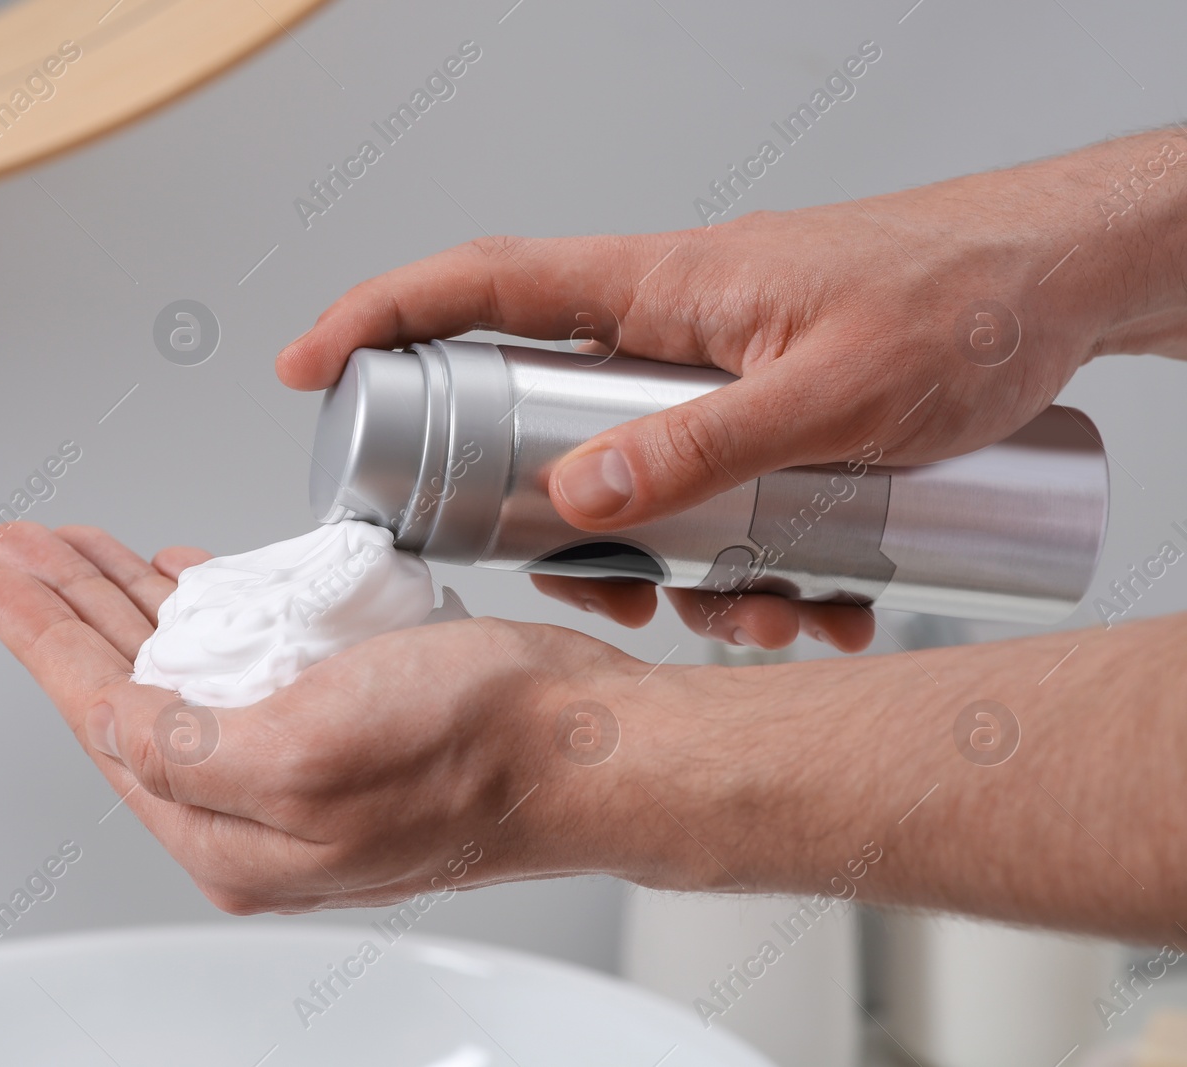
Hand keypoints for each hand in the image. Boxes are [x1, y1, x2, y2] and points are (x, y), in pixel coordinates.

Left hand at [0, 522, 685, 913]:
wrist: (586, 740)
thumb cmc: (477, 750)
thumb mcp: (306, 754)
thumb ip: (186, 749)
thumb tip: (106, 719)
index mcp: (230, 832)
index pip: (100, 717)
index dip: (40, 638)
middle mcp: (252, 809)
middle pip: (127, 686)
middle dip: (68, 607)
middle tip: (22, 551)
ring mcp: (293, 764)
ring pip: (178, 666)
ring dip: (124, 599)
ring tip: (76, 550)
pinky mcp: (335, 722)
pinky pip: (241, 659)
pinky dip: (200, 609)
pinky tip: (176, 579)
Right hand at [276, 134, 1186, 650]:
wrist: (1059, 289)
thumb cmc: (960, 295)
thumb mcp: (837, 391)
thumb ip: (705, 446)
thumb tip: (579, 496)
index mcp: (657, 290)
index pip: (482, 287)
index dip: (380, 319)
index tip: (310, 365)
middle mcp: (665, 334)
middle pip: (538, 419)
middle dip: (552, 522)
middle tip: (593, 582)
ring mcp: (708, 380)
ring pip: (629, 484)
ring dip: (670, 566)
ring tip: (755, 610)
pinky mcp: (755, 421)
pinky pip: (704, 501)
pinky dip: (739, 564)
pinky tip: (810, 600)